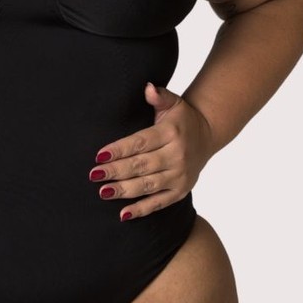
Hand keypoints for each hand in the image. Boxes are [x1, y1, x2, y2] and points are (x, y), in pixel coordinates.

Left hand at [89, 82, 214, 220]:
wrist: (208, 134)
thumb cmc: (182, 118)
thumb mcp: (173, 102)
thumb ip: (159, 96)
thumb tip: (147, 88)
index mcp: (171, 133)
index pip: (140, 142)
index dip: (120, 149)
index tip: (99, 155)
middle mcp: (177, 156)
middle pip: (141, 165)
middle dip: (116, 171)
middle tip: (94, 174)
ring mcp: (180, 176)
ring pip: (148, 186)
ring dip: (124, 190)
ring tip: (103, 192)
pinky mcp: (180, 192)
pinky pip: (159, 203)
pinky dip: (141, 210)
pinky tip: (123, 214)